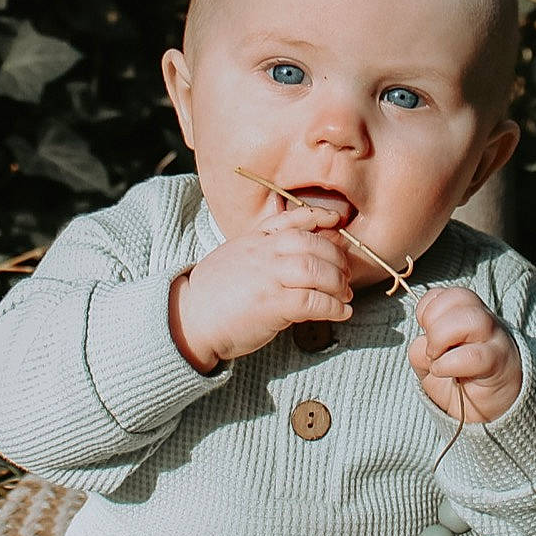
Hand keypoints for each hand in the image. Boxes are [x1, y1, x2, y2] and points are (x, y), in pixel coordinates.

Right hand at [169, 204, 351, 370]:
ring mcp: (268, 278)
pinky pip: (312, 302)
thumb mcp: (236, 256)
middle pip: (313, 246)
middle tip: (346, 274)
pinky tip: (341, 312)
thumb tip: (295, 253)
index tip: (338, 221)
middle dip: (337, 259)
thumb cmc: (213, 293)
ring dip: (338, 283)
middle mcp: (263, 253)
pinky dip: (333, 307)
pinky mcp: (271, 305)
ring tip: (344, 294)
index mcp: (255, 239)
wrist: (188, 319)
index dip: (319, 217)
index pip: (292, 219)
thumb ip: (262, 249)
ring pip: (316, 270)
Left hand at [407, 287, 521, 422]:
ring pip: (472, 318)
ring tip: (436, 357)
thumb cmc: (459, 382)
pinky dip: (448, 363)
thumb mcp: (430, 363)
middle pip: (460, 297)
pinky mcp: (498, 363)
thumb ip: (421, 350)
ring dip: (442, 337)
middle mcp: (484, 321)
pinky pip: (474, 355)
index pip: (447, 293)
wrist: (488, 413)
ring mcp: (494, 340)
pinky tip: (443, 372)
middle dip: (432, 320)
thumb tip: (422, 346)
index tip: (423, 330)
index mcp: (467, 314)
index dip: (427, 308)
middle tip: (430, 347)